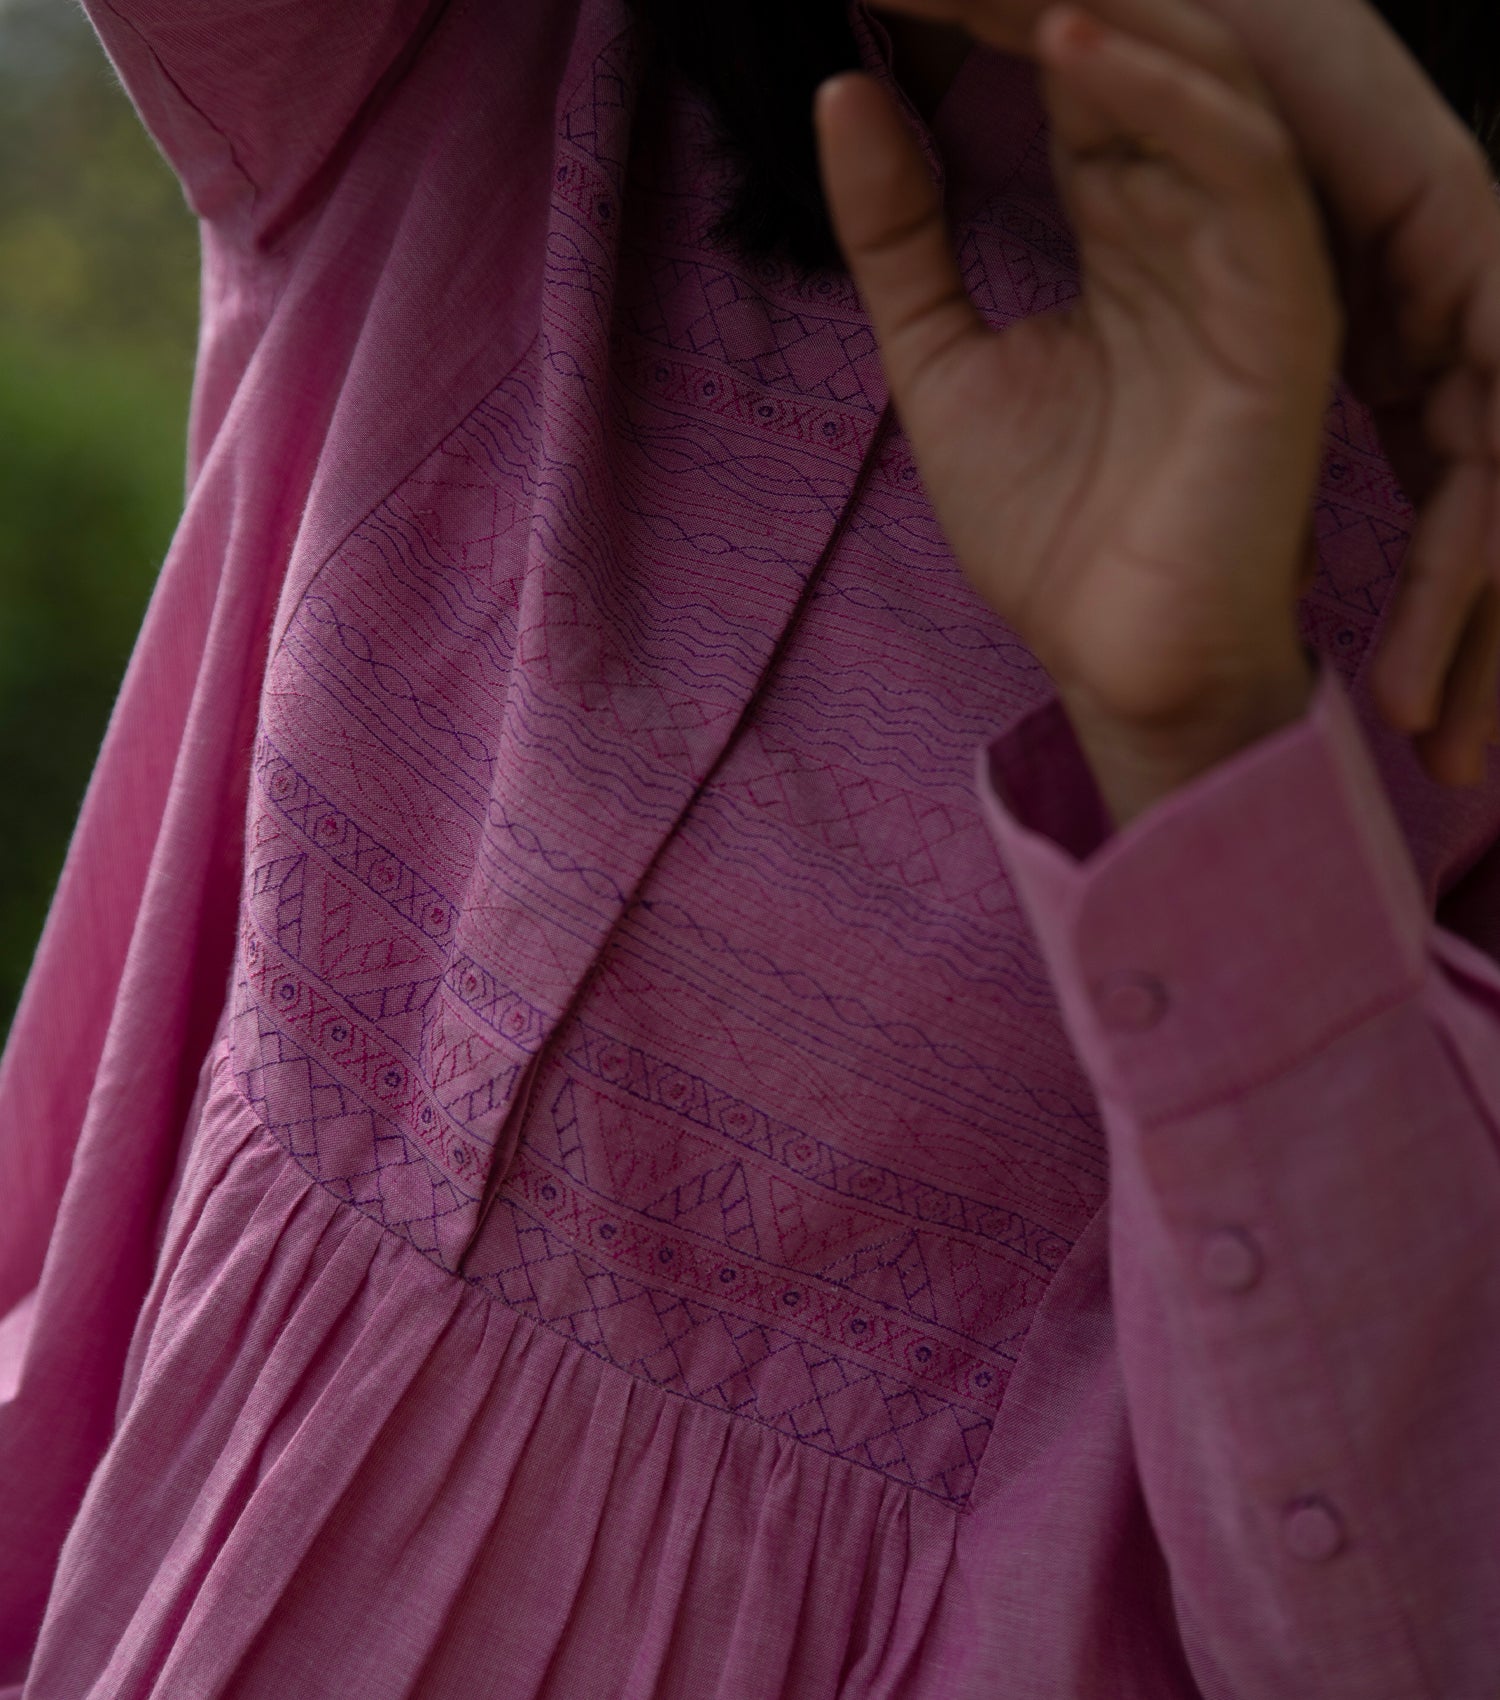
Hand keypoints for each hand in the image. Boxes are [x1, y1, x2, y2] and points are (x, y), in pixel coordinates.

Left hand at [815, 2, 1337, 806]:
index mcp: (1127, 237)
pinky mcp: (1286, 321)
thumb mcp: (941, 365)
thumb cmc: (1052, 537)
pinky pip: (1242, 179)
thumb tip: (845, 92)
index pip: (1074, 84)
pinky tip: (1072, 47)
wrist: (1117, 667)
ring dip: (1107, 17)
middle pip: (1138, 64)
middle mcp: (1194, 232)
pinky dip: (1162, 106)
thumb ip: (901, 239)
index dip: (995, 13)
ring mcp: (1249, 270)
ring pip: (1201, 92)